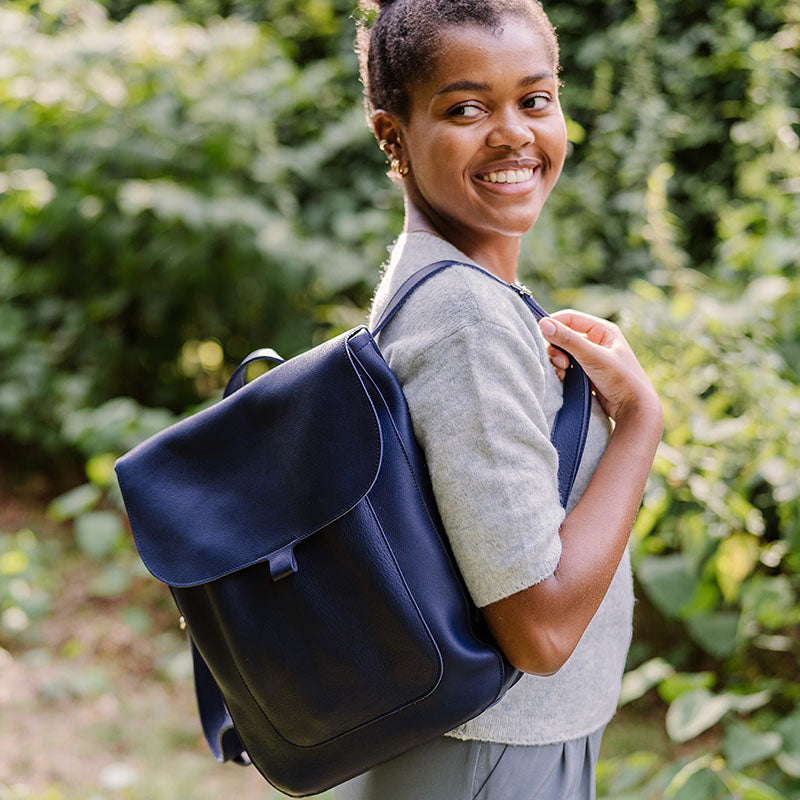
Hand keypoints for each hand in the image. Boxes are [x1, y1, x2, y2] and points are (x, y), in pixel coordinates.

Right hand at [539, 310, 662, 426]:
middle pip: (563, 336)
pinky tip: (564, 379)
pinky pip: (565, 366)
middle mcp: (596, 341)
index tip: (541, 334)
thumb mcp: (593, 357)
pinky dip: (561, 371)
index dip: (554, 324)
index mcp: (603, 330)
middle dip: (556, 348)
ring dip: (557, 361)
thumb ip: (568, 340)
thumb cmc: (621, 380)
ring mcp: (590, 358)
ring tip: (563, 372)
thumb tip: (542, 323)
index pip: (570, 318)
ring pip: (562, 353)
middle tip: (560, 362)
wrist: (634, 410)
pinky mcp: (585, 373)